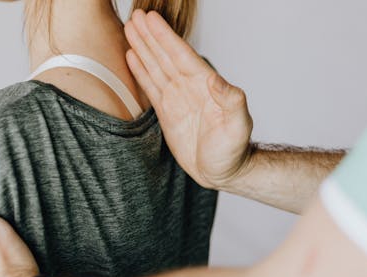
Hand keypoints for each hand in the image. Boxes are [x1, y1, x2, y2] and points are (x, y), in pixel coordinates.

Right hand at [125, 10, 253, 189]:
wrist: (223, 172)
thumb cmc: (233, 151)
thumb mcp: (237, 126)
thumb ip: (231, 100)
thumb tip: (215, 79)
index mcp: (204, 85)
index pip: (181, 55)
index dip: (165, 37)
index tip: (151, 19)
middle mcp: (189, 87)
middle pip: (165, 55)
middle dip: (150, 36)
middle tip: (135, 15)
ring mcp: (177, 98)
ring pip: (156, 66)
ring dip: (143, 47)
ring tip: (129, 28)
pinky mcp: (167, 111)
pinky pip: (151, 86)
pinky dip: (141, 70)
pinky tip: (131, 56)